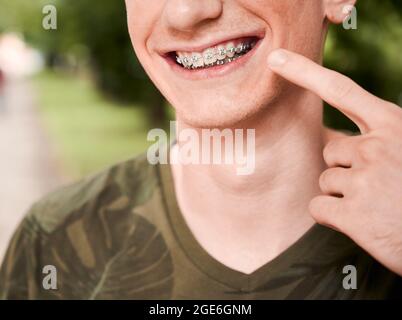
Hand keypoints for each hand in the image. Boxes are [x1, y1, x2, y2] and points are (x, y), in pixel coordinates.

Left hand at [268, 49, 401, 275]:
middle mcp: (377, 146)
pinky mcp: (354, 214)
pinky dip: (333, 216)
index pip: (340, 90)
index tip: (276, 59)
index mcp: (393, 125)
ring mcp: (365, 180)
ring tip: (375, 205)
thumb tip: (330, 139)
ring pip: (324, 179)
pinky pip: (317, 207)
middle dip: (346, 168)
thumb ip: (373, 138)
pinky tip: (361, 222)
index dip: (304, 72)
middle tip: (377, 186)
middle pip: (330, 150)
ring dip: (342, 194)